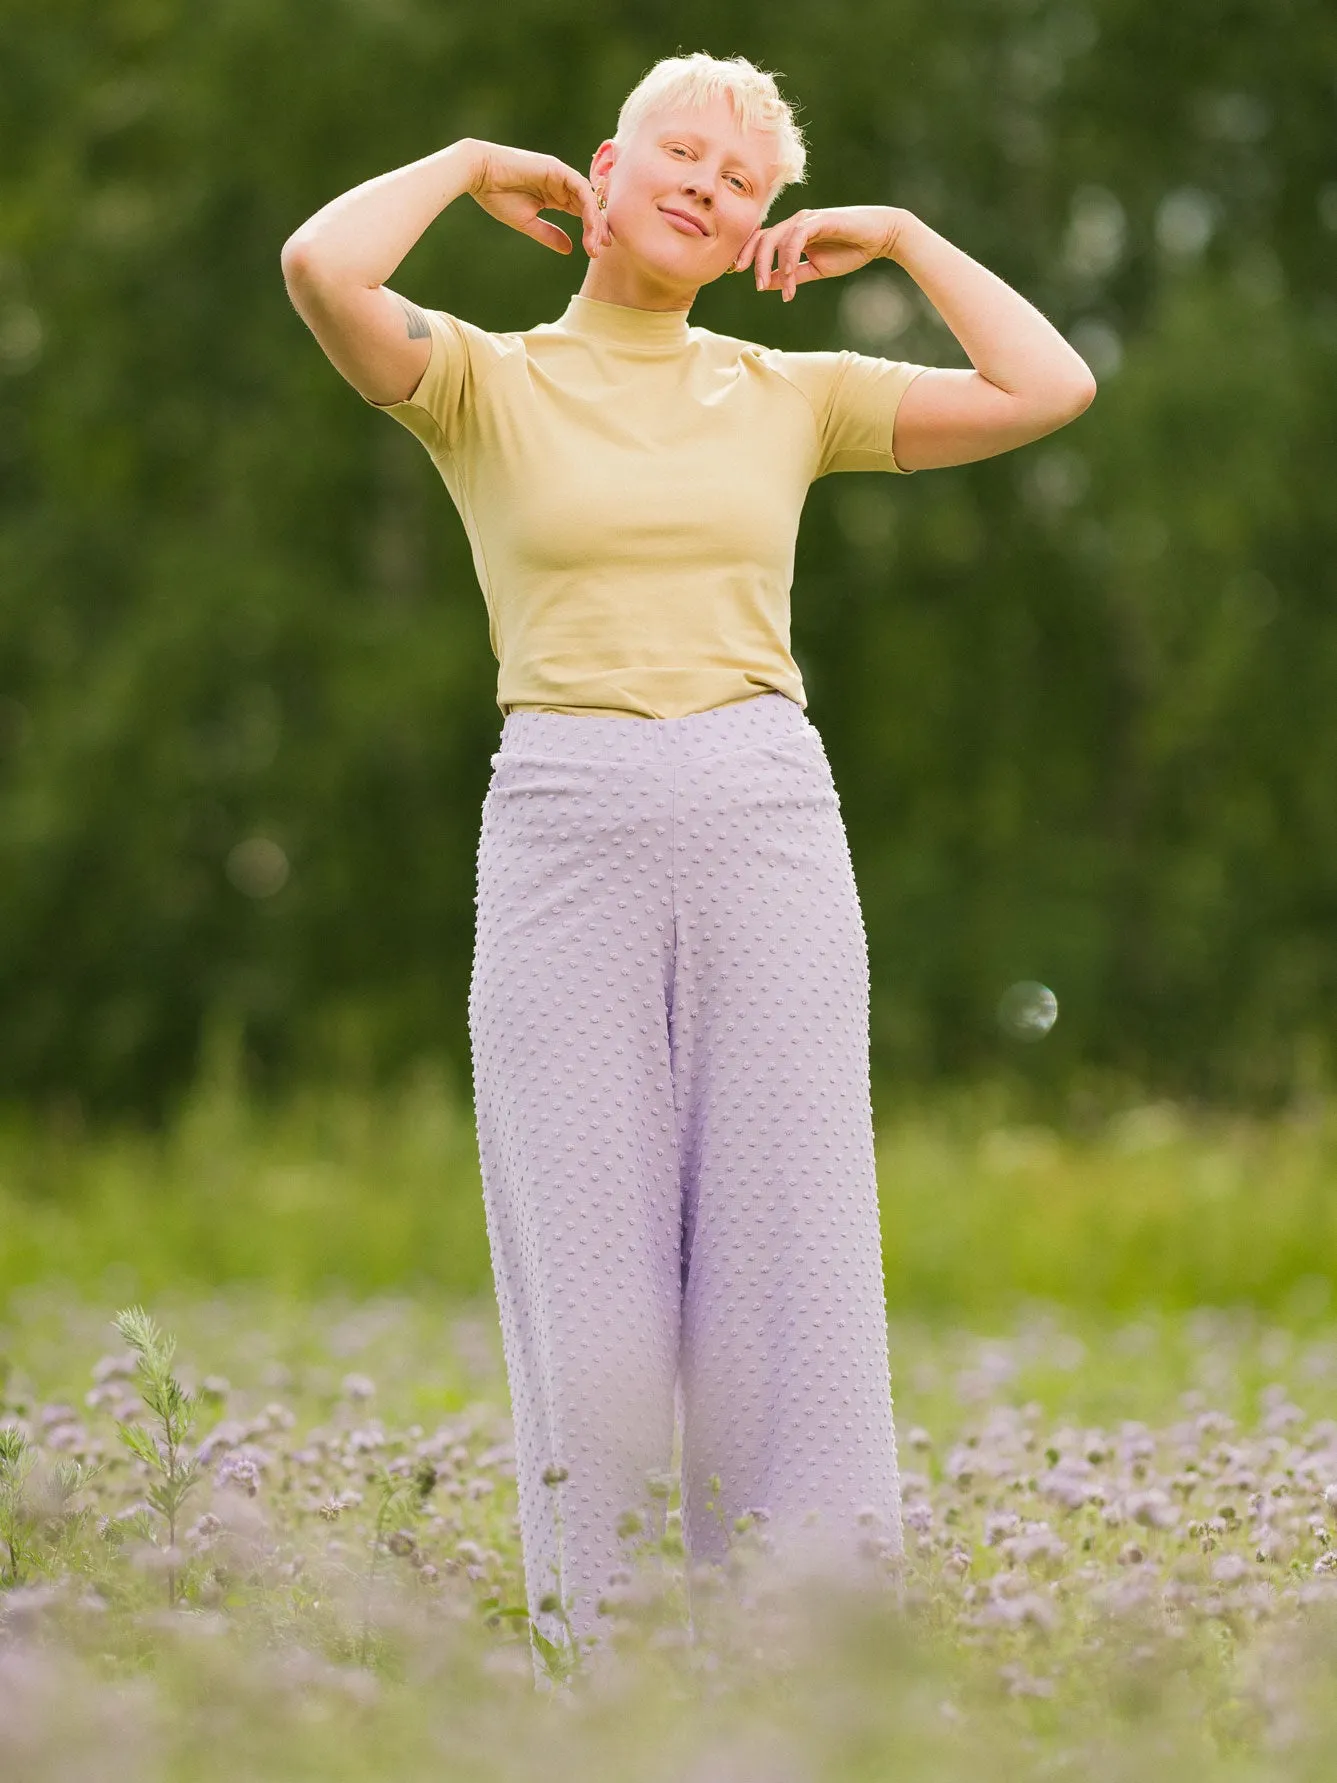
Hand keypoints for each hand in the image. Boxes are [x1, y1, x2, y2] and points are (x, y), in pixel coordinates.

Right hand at [465, 140, 611, 259]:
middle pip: (588, 206)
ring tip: (595, 243)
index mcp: (554, 194)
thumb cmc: (497, 196)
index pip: (580, 212)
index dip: (591, 230)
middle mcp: (561, 183)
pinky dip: (588, 207)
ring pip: (588, 198)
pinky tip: (590, 225)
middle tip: (599, 251)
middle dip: (597, 229)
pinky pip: (581, 188)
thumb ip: (549, 234)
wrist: (479, 174)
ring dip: (594, 221)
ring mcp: (560, 174)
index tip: (595, 251)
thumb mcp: (527, 223)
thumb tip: (570, 249)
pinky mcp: (557, 169)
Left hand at [733, 205, 906, 301]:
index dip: (747, 254)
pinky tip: (788, 275)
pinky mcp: (819, 220)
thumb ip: (791, 276)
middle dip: (753, 261)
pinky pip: (796, 238)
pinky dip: (789, 257)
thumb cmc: (850, 250)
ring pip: (776, 238)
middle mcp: (796, 223)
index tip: (737, 273)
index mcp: (793, 233)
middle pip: (763, 239)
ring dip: (769, 264)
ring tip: (768, 286)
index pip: (761, 240)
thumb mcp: (815, 270)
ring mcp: (808, 219)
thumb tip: (767, 284)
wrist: (880, 237)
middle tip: (756, 285)